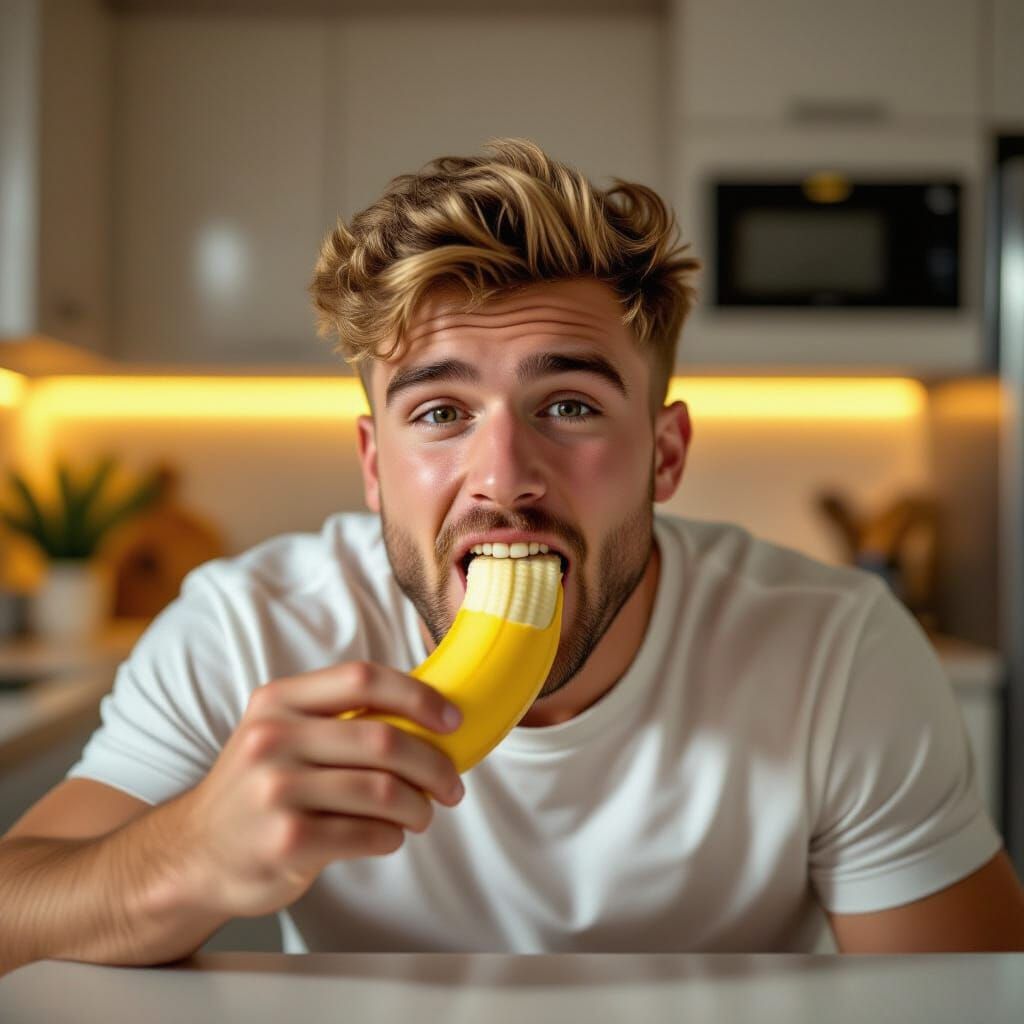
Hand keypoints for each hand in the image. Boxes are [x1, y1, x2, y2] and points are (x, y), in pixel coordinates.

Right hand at [170, 661, 464, 918]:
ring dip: (418, 807)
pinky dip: (392, 837)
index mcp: (278, 701)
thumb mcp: (280, 734)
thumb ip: (338, 719)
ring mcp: (276, 790)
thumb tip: (429, 718)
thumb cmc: (258, 789)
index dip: (418, 696)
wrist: (194, 854)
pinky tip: (389, 836)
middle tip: (451, 785)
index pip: (363, 678)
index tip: (451, 720)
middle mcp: (273, 738)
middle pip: (384, 739)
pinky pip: (369, 834)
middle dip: (433, 765)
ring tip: (422, 815)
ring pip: (384, 791)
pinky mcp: (287, 840)